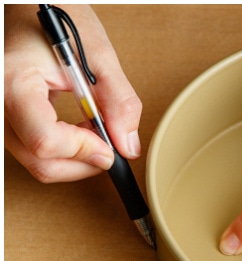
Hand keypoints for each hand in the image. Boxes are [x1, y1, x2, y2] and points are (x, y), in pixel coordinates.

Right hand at [4, 4, 142, 182]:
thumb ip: (119, 102)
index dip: (84, 151)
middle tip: (111, 146)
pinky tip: (78, 128)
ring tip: (95, 129)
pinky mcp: (5, 118)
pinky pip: (30, 149)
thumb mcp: (98, 56)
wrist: (28, 8)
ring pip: (35, 160)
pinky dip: (61, 149)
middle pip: (39, 160)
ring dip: (74, 157)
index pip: (45, 140)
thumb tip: (127, 144)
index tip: (111, 147)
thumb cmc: (58, 22)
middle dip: (83, 162)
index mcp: (13, 83)